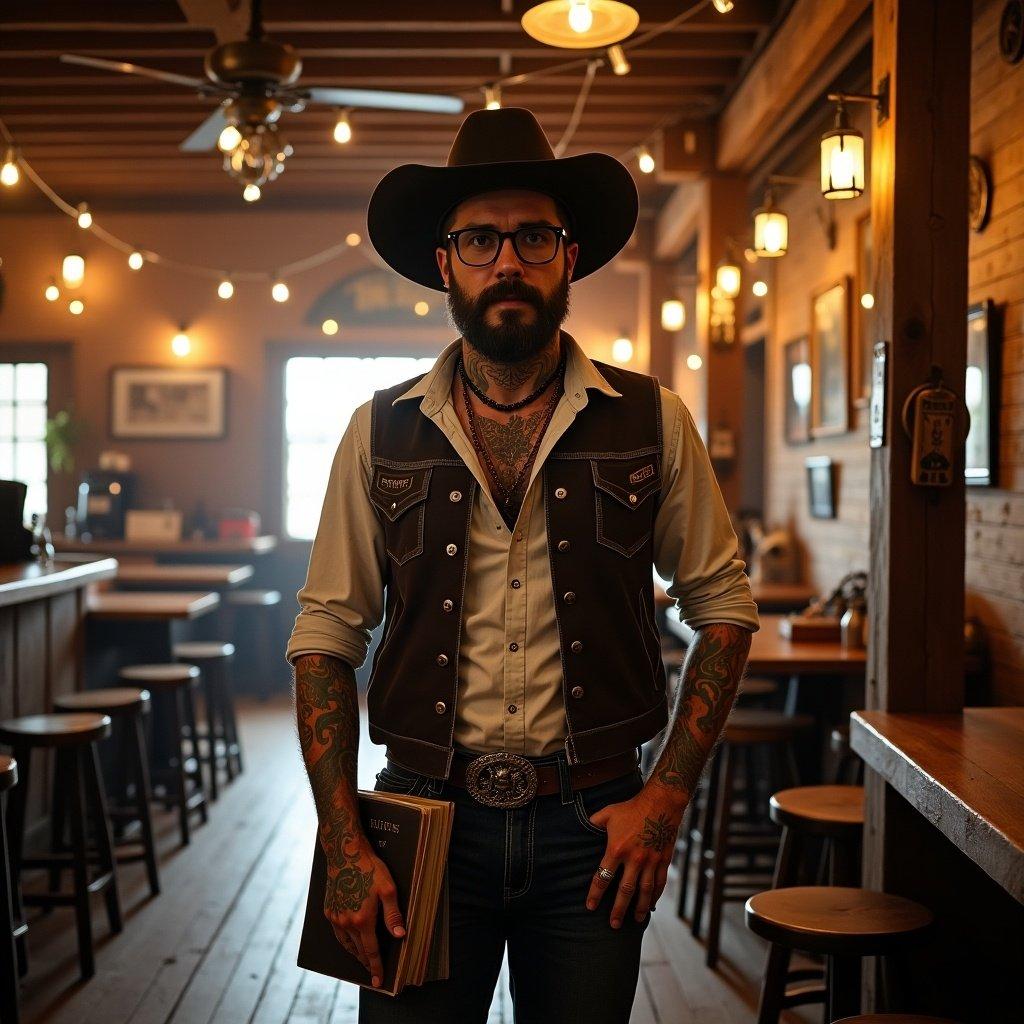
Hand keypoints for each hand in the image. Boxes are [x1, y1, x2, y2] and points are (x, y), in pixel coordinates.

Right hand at [322, 833, 404, 987]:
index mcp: (362, 920)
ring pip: (346, 944)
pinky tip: (349, 939)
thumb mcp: (388, 889)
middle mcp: (346, 923)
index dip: (376, 967)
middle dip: (366, 962)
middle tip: (372, 972)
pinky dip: (345, 941)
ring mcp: (335, 917)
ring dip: (355, 953)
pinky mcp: (328, 909)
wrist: (344, 852)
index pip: (371, 951)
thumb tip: (400, 936)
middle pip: (358, 950)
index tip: (378, 982)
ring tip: (362, 958)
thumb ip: (393, 915)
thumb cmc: (369, 868)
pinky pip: (337, 932)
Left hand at [584, 786, 684, 927]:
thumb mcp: (607, 813)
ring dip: (639, 908)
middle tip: (612, 924)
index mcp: (616, 849)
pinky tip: (651, 906)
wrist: (660, 803)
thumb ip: (593, 823)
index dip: (595, 893)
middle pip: (625, 891)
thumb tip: (579, 828)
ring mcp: (650, 861)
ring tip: (635, 921)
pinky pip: (660, 883)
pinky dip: (655, 896)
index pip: (603, 877)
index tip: (590, 906)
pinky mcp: (663, 860)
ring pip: (644, 891)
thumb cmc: (631, 807)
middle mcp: (634, 859)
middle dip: (618, 909)